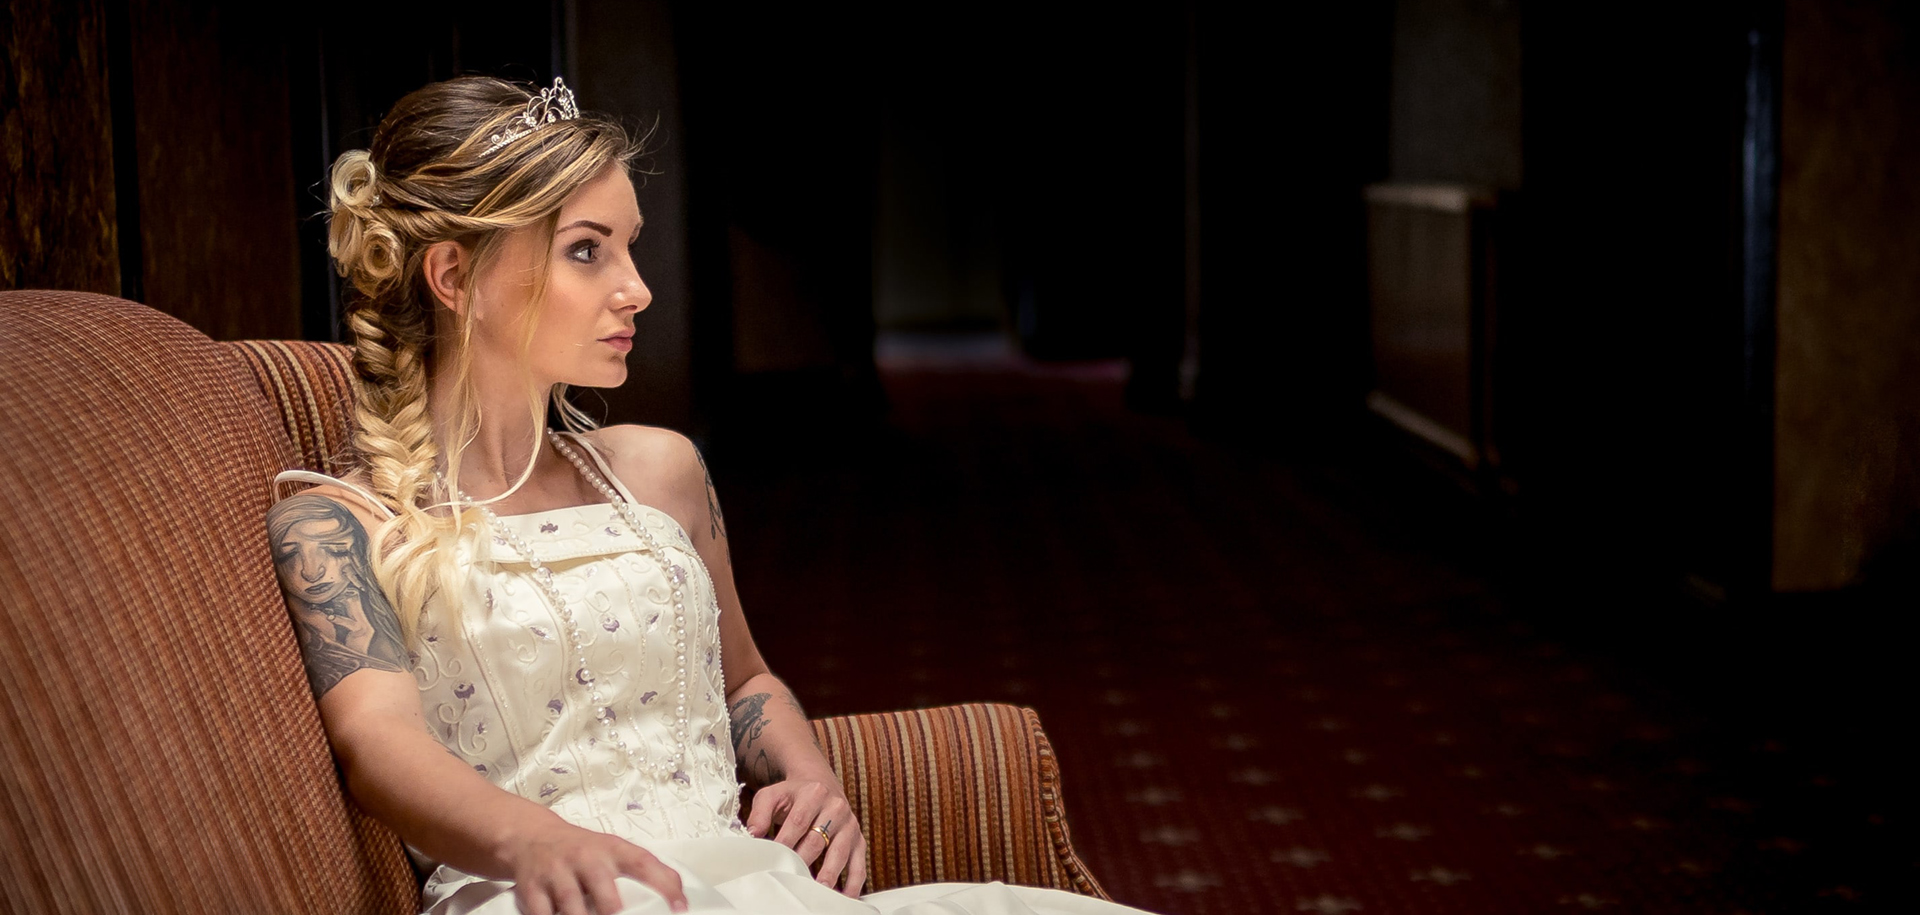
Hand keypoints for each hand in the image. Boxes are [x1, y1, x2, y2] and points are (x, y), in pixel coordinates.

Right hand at [502, 820, 687, 914]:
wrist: (532, 837)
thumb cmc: (582, 850)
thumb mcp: (615, 851)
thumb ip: (647, 870)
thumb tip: (680, 896)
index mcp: (612, 850)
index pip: (644, 863)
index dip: (664, 886)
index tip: (678, 908)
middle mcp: (586, 858)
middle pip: (605, 891)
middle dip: (615, 912)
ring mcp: (557, 873)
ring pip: (572, 905)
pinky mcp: (532, 888)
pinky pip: (542, 914)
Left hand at [746, 776, 867, 896]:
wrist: (822, 785)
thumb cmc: (795, 795)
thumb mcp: (774, 794)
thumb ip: (760, 811)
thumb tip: (754, 833)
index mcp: (814, 793)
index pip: (799, 821)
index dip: (785, 841)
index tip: (774, 858)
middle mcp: (836, 808)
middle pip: (818, 839)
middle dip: (803, 861)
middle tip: (791, 878)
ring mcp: (849, 825)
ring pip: (839, 852)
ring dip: (829, 873)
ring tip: (818, 889)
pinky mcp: (859, 840)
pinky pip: (859, 863)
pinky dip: (853, 881)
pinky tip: (845, 895)